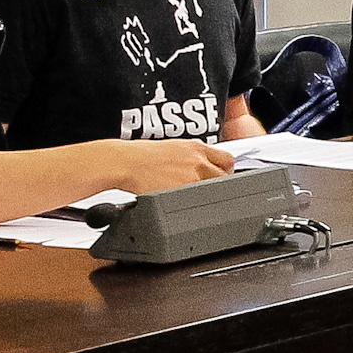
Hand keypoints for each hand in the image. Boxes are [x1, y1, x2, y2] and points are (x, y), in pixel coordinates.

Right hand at [113, 140, 235, 192]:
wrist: (125, 162)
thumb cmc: (142, 155)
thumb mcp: (173, 147)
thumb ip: (192, 156)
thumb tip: (203, 166)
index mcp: (196, 148)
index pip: (227, 160)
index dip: (226, 170)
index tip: (221, 175)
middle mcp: (197, 162)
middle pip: (224, 178)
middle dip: (218, 184)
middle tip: (204, 188)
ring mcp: (190, 179)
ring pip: (211, 192)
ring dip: (205, 195)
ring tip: (189, 196)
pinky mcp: (180, 195)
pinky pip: (195, 203)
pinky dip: (190, 205)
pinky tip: (179, 202)